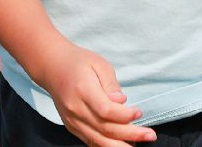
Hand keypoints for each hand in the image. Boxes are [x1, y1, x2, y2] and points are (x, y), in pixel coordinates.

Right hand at [40, 42, 155, 145]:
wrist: (51, 66)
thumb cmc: (78, 62)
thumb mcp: (98, 63)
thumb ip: (111, 84)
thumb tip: (122, 103)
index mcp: (82, 90)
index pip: (106, 110)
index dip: (125, 116)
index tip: (139, 113)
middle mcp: (75, 108)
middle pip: (105, 128)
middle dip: (131, 135)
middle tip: (150, 135)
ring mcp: (72, 120)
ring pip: (98, 140)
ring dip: (120, 145)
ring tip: (139, 144)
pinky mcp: (72, 126)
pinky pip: (91, 141)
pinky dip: (107, 145)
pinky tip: (122, 144)